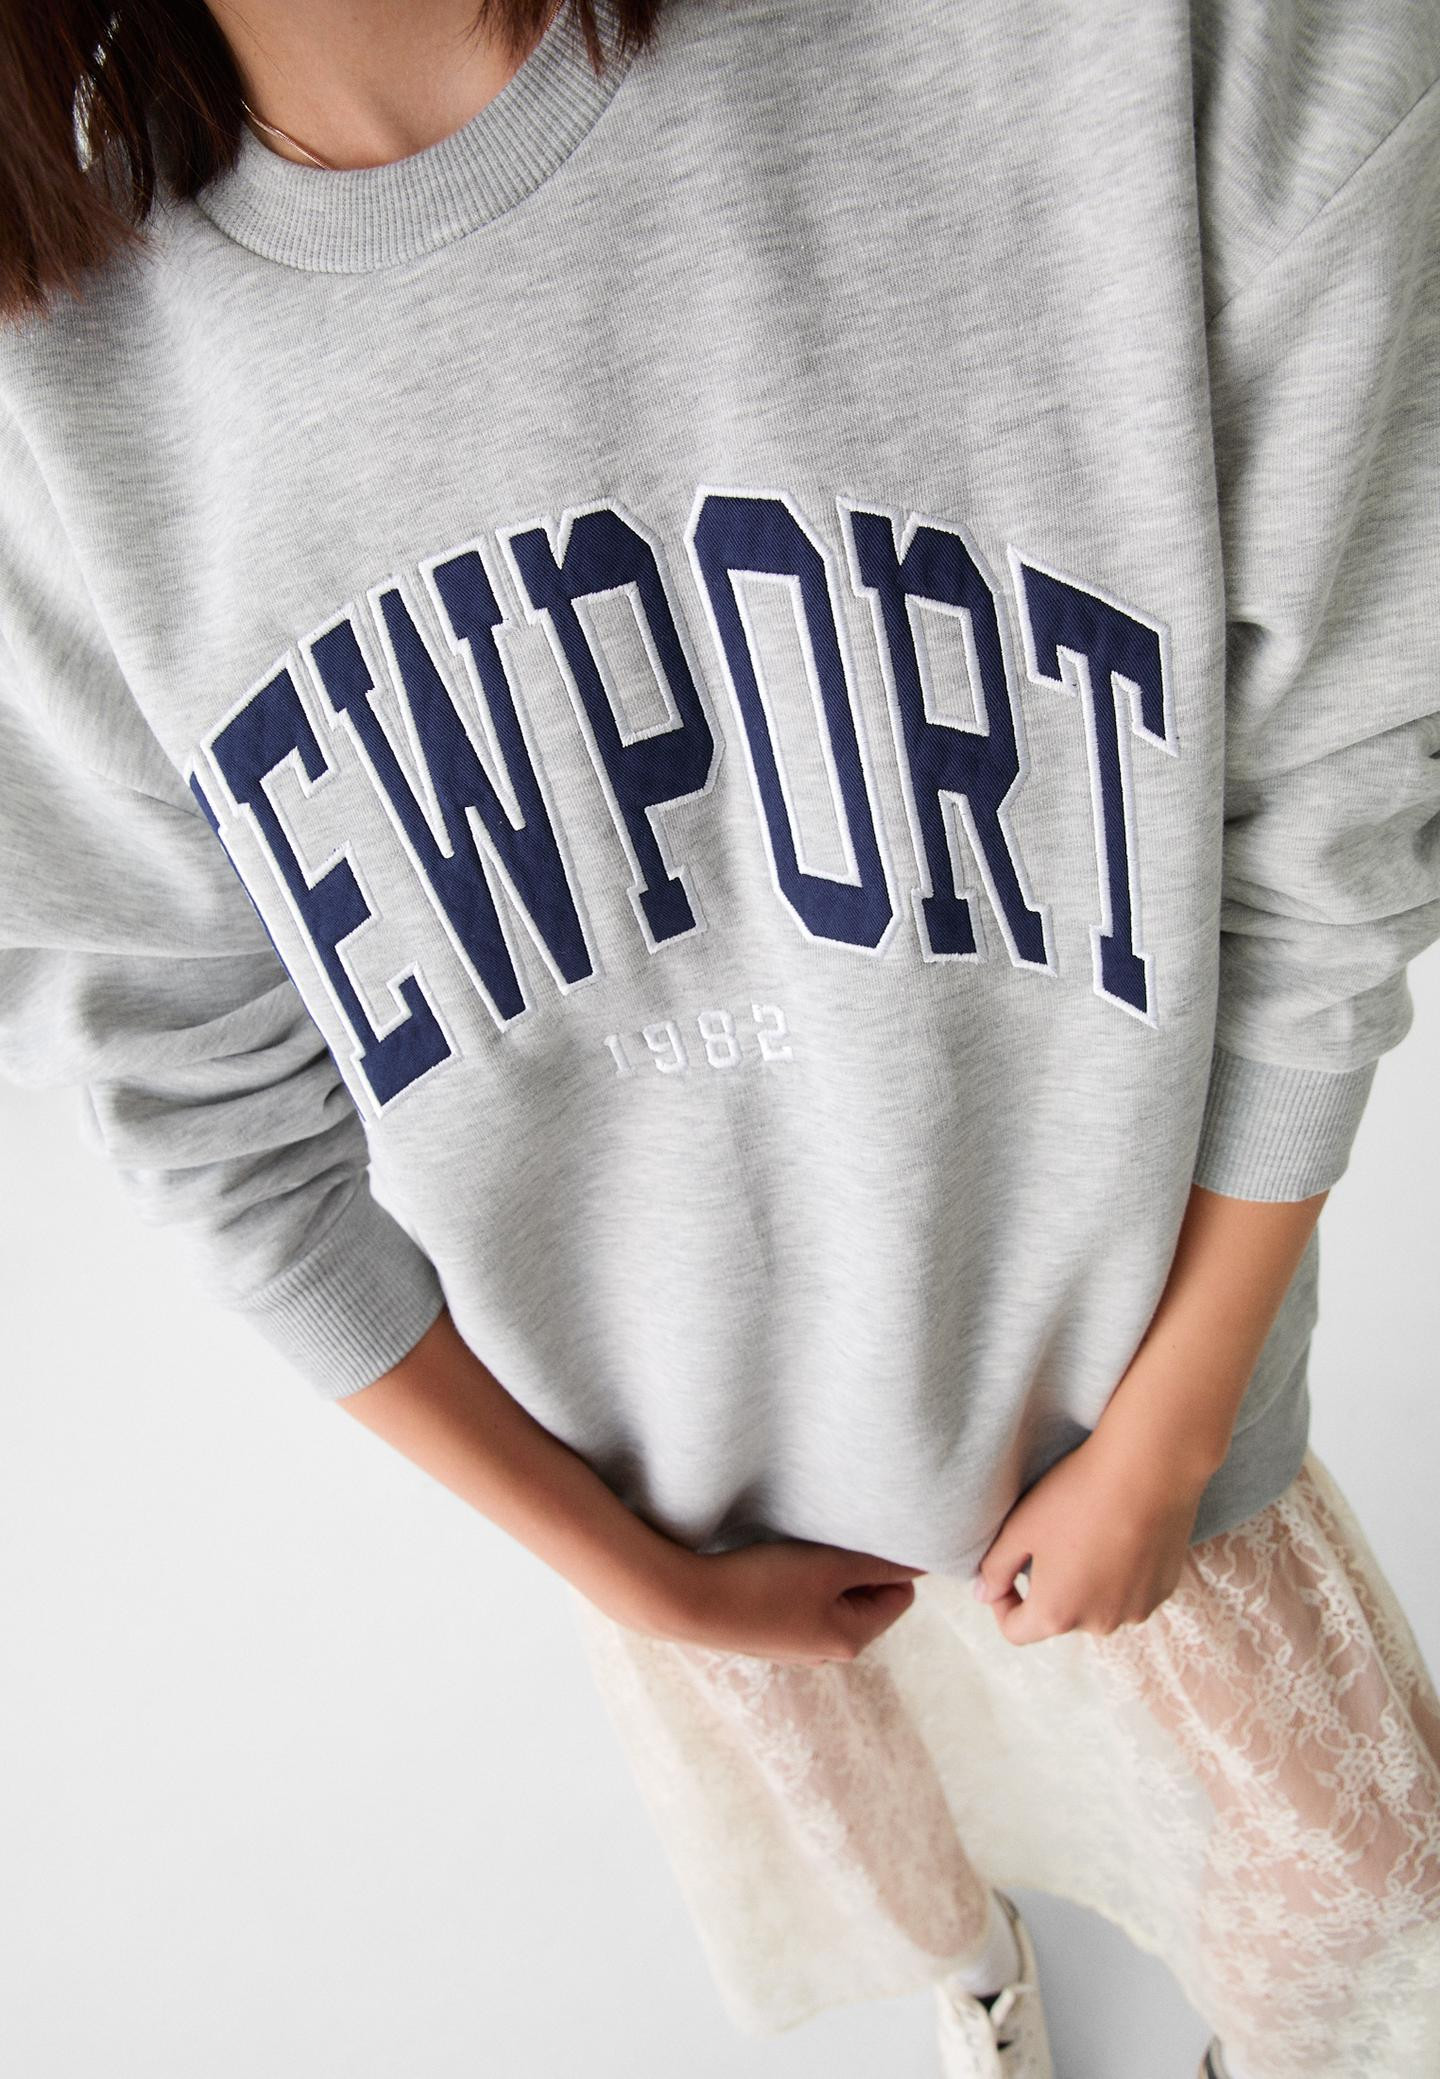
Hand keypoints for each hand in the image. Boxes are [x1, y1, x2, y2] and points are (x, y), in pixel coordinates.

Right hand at [618, 1537, 926, 1664]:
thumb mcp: (829, 1567)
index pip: (900, 1595)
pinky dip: (793, 1578)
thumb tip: (924, 1561)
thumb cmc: (762, 1583)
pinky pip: (797, 1600)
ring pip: (828, 1597)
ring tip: (798, 1547)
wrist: (686, 1602)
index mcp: (851, 1640)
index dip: (889, 1560)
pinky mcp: (765, 1633)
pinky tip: (770, 1561)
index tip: (865, 1533)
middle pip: (864, 1597)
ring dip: (821, 1569)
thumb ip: (877, 1563)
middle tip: (830, 1535)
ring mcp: (792, 1645)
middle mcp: (825, 1651)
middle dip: (853, 1565)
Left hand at [971, 1429, 1210, 1645]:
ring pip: (1097, 1604)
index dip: (1003, 1602)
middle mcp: (1098, 1624)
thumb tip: (984, 1595)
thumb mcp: (1020, 1528)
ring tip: (1089, 1534)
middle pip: (1060, 1616)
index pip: (1016, 1631)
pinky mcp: (1162, 1591)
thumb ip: (995, 1568)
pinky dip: (1119, 1574)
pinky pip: (1129, 1592)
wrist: (1148, 1471)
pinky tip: (1120, 1535)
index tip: (1007, 1569)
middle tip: (1052, 1539)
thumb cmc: (1076, 1497)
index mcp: (1056, 1614)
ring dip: (1087, 1583)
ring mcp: (1135, 1611)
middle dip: (1049, 1587)